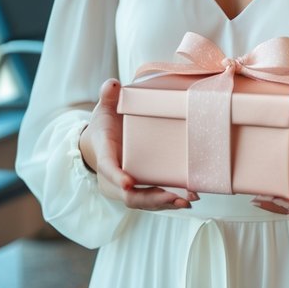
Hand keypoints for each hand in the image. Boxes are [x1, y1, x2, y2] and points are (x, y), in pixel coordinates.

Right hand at [79, 79, 197, 210]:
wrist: (100, 143)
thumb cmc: (104, 125)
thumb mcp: (103, 108)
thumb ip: (107, 96)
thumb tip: (113, 84)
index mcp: (103, 154)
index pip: (108, 167)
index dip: (117, 176)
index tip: (129, 183)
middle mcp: (112, 177)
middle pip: (129, 195)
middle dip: (152, 198)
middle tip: (175, 197)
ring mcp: (124, 187)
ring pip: (142, 201)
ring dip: (165, 203)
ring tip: (189, 199)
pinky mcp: (138, 189)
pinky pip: (151, 200)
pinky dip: (169, 201)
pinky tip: (188, 198)